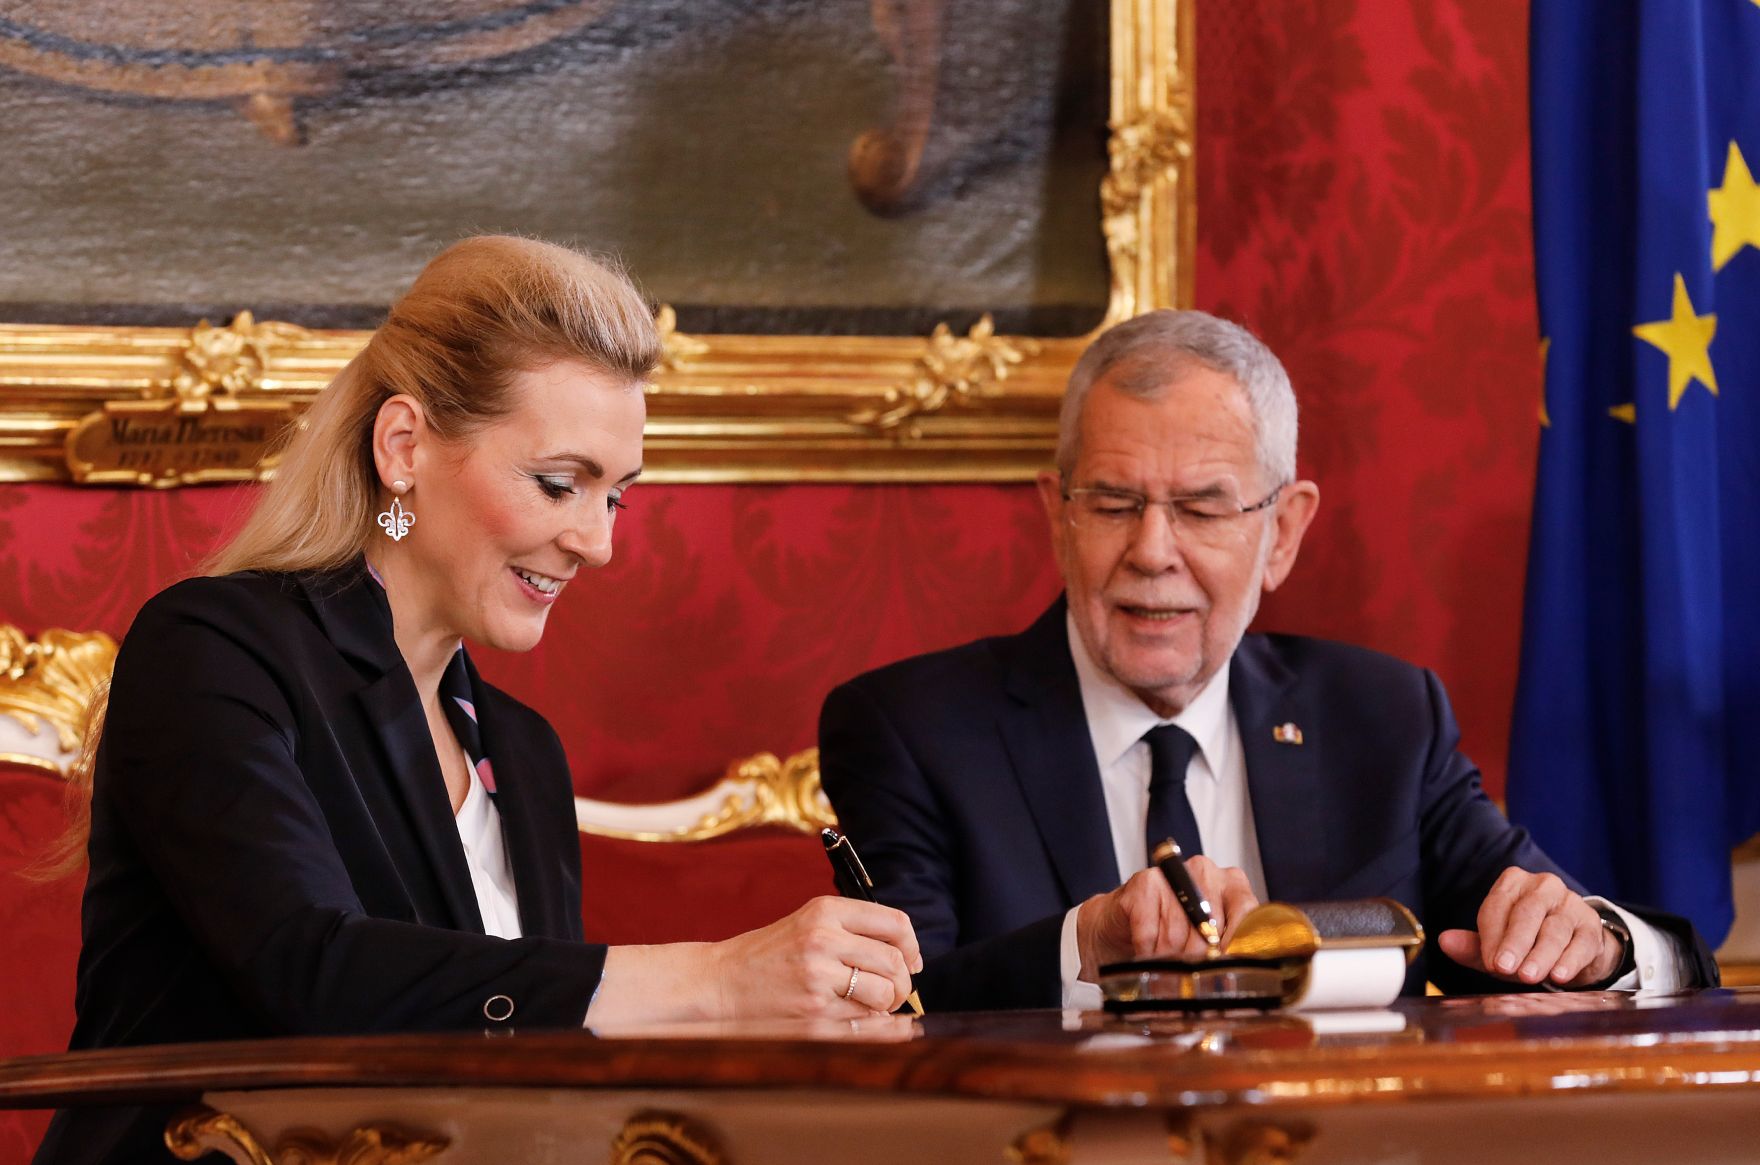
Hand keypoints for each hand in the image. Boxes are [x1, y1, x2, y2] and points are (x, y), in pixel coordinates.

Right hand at [586, 896, 922, 1025]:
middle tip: (892, 992)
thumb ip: (852, 930)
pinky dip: (879, 1028)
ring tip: (872, 1006)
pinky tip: (872, 1024)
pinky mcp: (813, 1017)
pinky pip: (867, 1025)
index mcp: (824, 911)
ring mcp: (817, 980)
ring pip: (884, 994)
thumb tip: (907, 954)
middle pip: (894, 962)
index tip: (911, 960)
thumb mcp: (807, 923)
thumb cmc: (767, 955)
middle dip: (902, 982)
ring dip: (887, 1005)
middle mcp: (822, 940)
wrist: (718, 984)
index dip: (911, 946)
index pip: (894, 924)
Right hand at [1075, 855, 1256, 980]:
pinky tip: (1146, 949)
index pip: (1247, 914)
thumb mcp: (1209, 937)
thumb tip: (1237, 973)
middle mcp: (1206, 870)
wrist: (1124, 924)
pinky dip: (1146, 950)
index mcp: (1232, 883)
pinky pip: (1150, 932)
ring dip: (1168, 956)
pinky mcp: (1144, 882)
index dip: (1235, 947)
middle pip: (1209, 930)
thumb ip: (1229, 946)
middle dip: (1196, 958)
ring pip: (1177, 935)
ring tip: (1164, 956)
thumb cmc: (1173, 932)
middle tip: (1186, 968)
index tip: (1226, 970)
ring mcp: (1174, 873)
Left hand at [1437, 868, 1623, 988]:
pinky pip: (1580, 943)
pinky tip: (1559, 976)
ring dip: (1540, 955)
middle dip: (1514, 943)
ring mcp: (1571, 904)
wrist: (1574, 947)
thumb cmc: (1527, 943)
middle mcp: (1544, 886)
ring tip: (1529, 976)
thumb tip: (1444, 942)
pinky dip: (1569, 961)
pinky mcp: (1591, 927)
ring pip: (1555, 929)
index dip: (1492, 934)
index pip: (1498, 904)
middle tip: (1504, 968)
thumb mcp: (1497, 944)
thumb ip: (1472, 945)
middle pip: (1528, 913)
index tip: (1489, 962)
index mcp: (1514, 882)